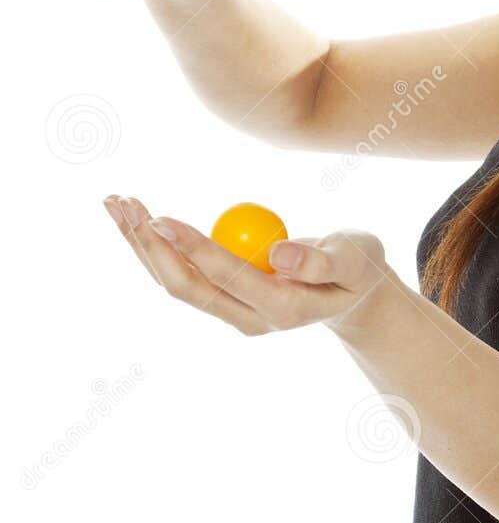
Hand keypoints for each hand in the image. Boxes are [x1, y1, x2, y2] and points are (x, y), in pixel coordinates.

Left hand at [103, 196, 389, 335]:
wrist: (352, 295)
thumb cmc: (357, 268)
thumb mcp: (354, 259)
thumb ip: (322, 259)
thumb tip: (279, 253)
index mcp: (283, 309)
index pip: (227, 278)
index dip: (191, 248)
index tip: (160, 217)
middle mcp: (250, 319)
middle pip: (187, 288)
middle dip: (151, 247)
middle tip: (125, 203)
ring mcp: (233, 312)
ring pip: (176, 284)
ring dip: (142, 245)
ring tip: (116, 203)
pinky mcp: (223, 299)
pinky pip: (181, 274)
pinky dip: (154, 246)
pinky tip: (133, 218)